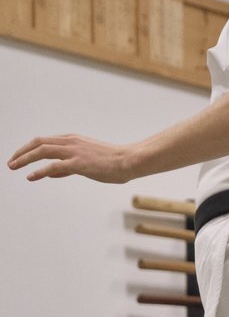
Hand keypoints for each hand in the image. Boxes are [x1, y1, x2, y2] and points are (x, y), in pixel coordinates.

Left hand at [8, 134, 130, 182]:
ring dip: (25, 158)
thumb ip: (67, 166)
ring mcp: (74, 151)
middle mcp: (71, 142)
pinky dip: (40, 171)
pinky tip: (31, 176)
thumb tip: (50, 173)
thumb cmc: (112, 162)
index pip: (44, 141)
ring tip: (13, 166)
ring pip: (42, 151)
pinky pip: (54, 166)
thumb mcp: (86, 162)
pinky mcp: (79, 163)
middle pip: (39, 143)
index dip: (29, 148)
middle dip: (22, 152)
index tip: (19, 157)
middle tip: (11, 162)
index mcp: (73, 139)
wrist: (128, 160)